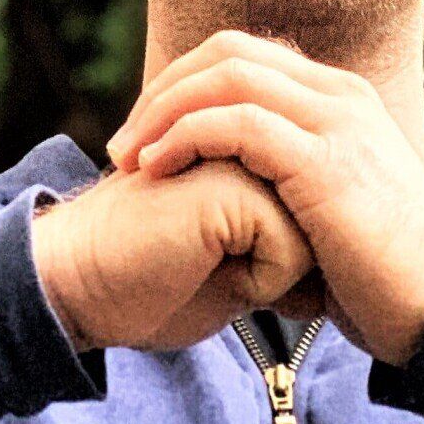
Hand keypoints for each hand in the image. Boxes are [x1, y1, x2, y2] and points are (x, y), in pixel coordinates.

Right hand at [29, 157, 317, 355]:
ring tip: (206, 262)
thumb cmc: (155, 284)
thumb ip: (283, 243)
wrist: (84, 286)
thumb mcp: (237, 266)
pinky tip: (202, 264)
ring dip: (271, 274)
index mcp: (258, 147)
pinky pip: (287, 250)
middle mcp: (255, 136)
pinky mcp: (232, 177)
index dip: (289, 265)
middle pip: (324, 226)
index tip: (228, 269)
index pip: (321, 215)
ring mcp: (243, 149)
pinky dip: (256, 281)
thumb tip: (339, 267)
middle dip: (286, 270)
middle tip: (214, 266)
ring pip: (312, 237)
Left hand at [104, 32, 423, 363]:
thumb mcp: (335, 208)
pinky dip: (186, 135)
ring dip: (164, 109)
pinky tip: (157, 169)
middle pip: (228, 52)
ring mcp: (334, 121)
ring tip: (129, 155)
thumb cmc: (385, 275)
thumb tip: (238, 198)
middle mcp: (338, 94)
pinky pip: (238, 123)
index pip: (246, 55)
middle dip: (165, 88)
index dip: (186, 84)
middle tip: (124, 142)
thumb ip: (292, 184)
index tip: (147, 134)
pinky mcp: (323, 161)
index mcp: (341, 97)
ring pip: (227, 76)